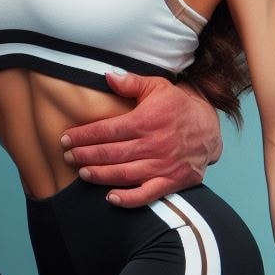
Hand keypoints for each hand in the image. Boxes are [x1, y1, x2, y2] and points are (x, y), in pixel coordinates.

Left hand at [61, 72, 221, 207]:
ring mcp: (162, 165)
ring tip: (82, 173)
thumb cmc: (178, 106)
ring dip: (100, 175)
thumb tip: (107, 75)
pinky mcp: (172, 181)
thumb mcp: (157, 87)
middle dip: (85, 155)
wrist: (209, 128)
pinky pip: (147, 194)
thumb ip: (131, 83)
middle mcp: (153, 144)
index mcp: (146, 121)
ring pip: (125, 174)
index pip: (106, 130)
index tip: (66, 139)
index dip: (83, 135)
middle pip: (111, 153)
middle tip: (67, 157)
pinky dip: (129, 199)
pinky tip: (110, 198)